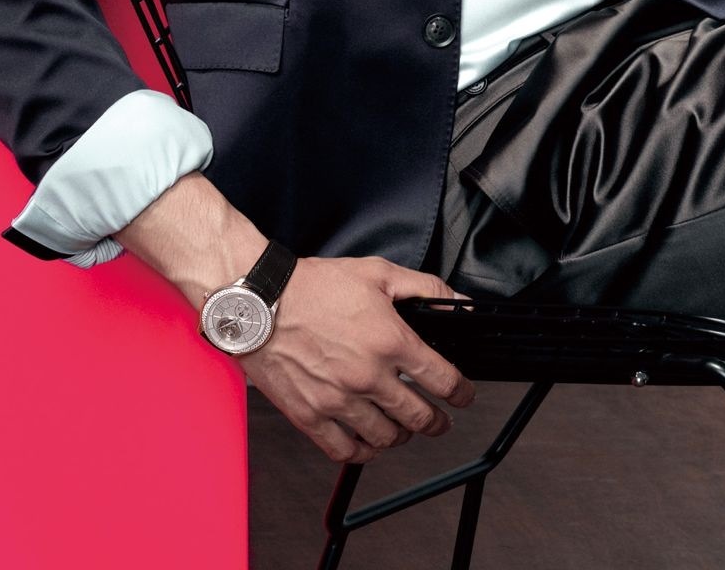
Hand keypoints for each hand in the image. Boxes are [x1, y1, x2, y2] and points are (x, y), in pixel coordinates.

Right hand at [237, 255, 476, 464]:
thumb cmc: (313, 286)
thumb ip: (424, 288)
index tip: (463, 395)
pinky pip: (346, 451)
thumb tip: (457, 302)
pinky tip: (367, 441)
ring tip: (402, 426)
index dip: (462, 392)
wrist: (260, 302)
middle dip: (437, 421)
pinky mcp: (311, 416)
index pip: (443, 380)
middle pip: (420, 417)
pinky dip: (364, 452)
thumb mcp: (377, 273)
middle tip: (439, 419)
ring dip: (401, 435)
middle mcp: (368, 376)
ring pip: (386, 438)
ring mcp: (339, 401)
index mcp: (390, 341)